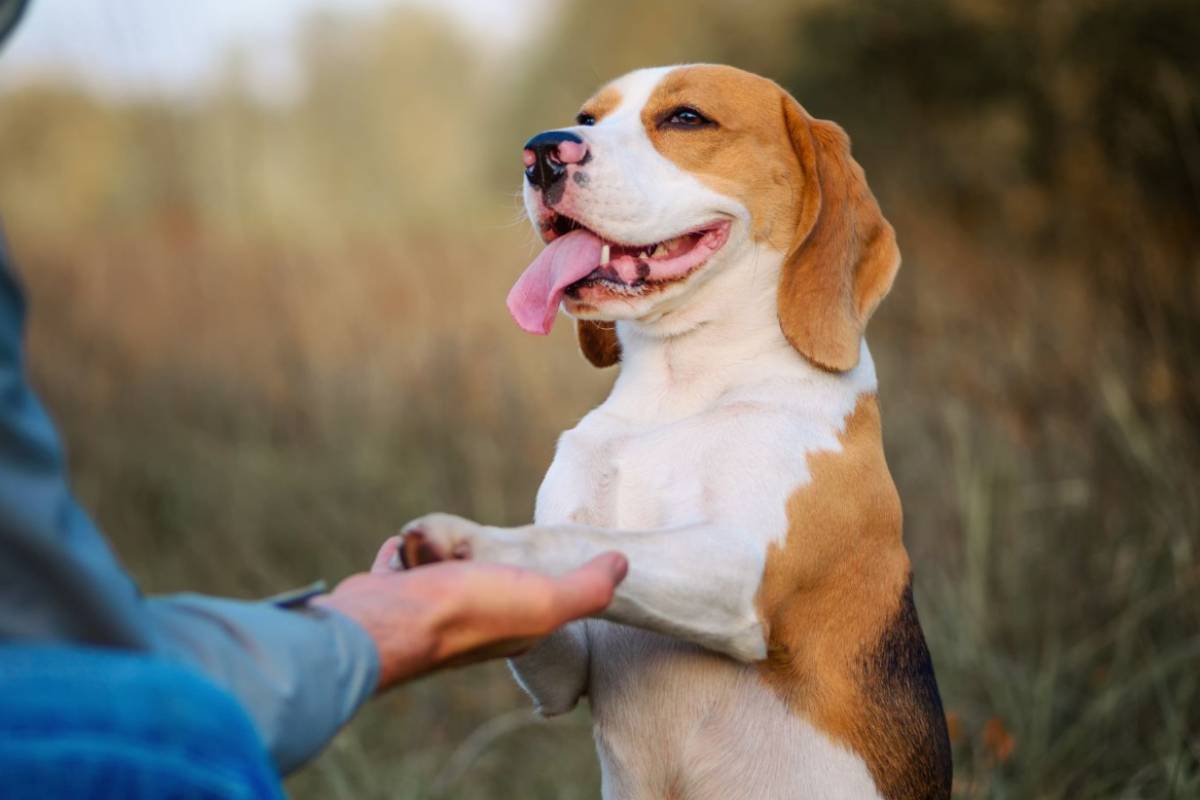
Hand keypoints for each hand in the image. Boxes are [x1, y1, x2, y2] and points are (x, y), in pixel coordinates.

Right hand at [313, 536, 626, 689]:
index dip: (542, 576)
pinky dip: (403, 553)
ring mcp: (427, 610)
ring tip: (441, 544)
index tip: (541, 554)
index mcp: (513, 628)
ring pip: (441, 570)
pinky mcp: (389, 595)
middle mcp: (471, 624)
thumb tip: (623, 564)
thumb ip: (587, 589)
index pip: (537, 597)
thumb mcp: (545, 601)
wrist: (386, 622)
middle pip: (484, 579)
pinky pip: (401, 565)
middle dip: (482, 558)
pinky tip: (404, 546)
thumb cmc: (468, 611)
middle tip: (478, 546)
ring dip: (441, 550)